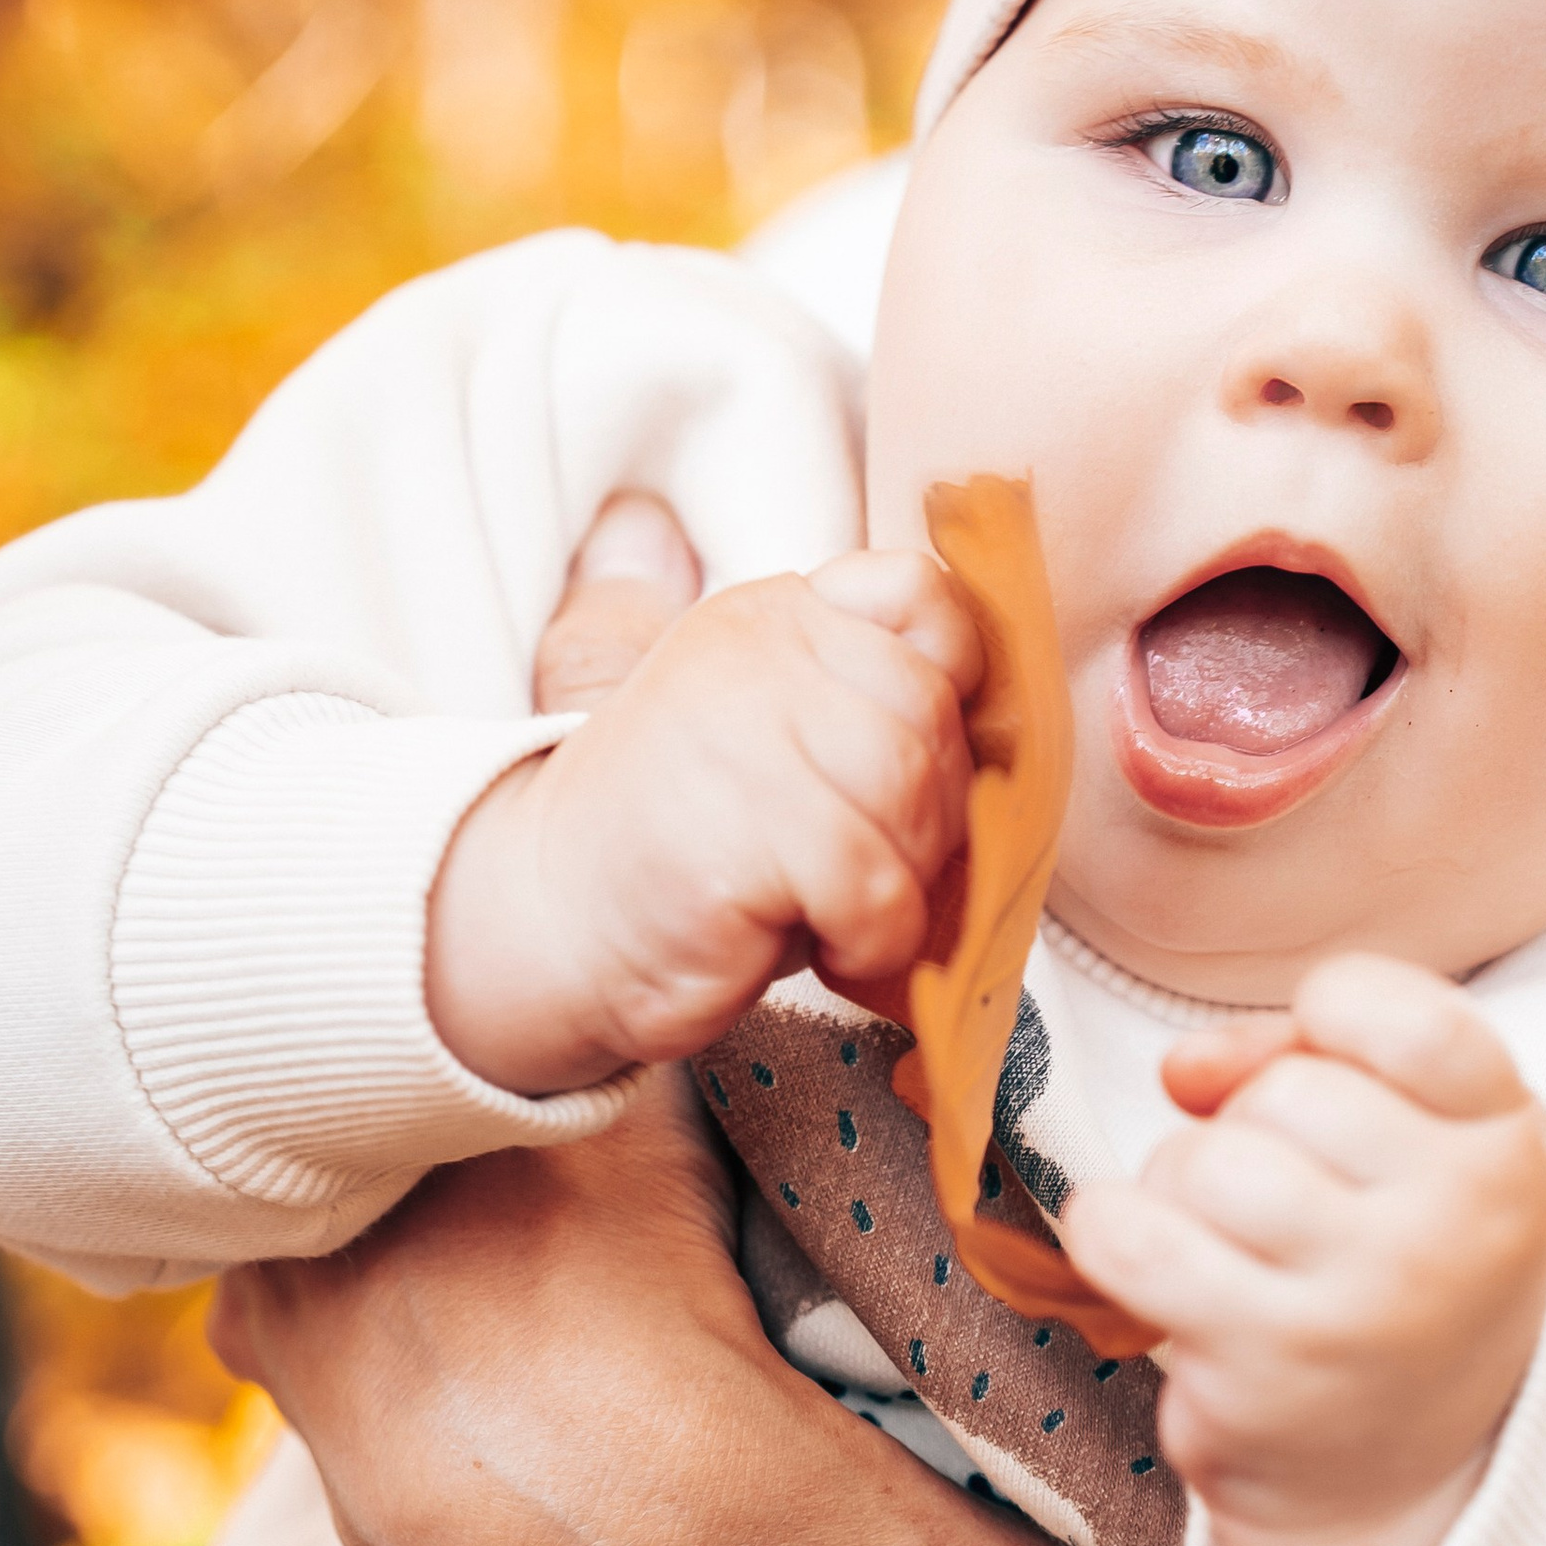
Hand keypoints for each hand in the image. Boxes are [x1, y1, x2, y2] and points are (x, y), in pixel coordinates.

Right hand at [427, 535, 981, 1099]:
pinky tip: (825, 948)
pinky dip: (874, 939)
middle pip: (930, 714)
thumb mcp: (778, 740)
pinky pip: (877, 887)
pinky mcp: (743, 833)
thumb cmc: (690, 845)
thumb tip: (995, 688)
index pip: (920, 597)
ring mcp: (744, 732)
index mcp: (774, 614)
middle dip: (930, 817)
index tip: (928, 762)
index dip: (958, 684)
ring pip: (913, 799)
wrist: (549, 927)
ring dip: (902, 882)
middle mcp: (758, 652)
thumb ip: (869, 699)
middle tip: (870, 870)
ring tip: (842, 910)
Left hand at [1060, 951, 1545, 1545]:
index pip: (1413, 1018)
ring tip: (1229, 1241)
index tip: (1326, 1061)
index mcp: (1512, 1149)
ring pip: (1203, 1162)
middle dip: (1250, 1125)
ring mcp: (1360, 1308)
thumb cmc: (1394, 1272)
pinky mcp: (1263, 1370)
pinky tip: (1146, 1259)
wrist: (1402, 1480)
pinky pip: (1132, 1240)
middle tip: (1285, 1198)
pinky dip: (1110, 1232)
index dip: (1335, 1016)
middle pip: (1285, 1093)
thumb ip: (1306, 1057)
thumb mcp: (1416, 1146)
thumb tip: (1185, 1068)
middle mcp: (1455, 1230)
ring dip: (1182, 1188)